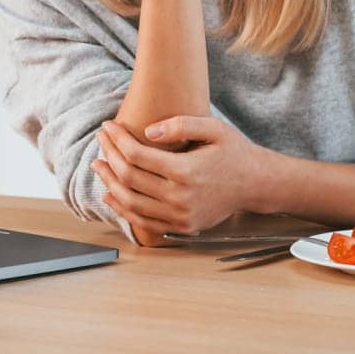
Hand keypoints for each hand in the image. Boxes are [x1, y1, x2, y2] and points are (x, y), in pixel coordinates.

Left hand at [91, 117, 270, 237]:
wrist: (255, 184)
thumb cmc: (234, 152)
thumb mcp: (213, 129)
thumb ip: (180, 125)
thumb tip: (147, 132)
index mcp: (186, 171)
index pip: (137, 155)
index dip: (117, 140)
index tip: (108, 126)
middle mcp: (180, 197)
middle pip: (129, 178)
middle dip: (109, 156)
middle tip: (100, 140)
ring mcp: (179, 216)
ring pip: (130, 203)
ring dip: (109, 183)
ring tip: (99, 165)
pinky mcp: (181, 227)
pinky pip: (143, 222)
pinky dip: (122, 209)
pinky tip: (110, 195)